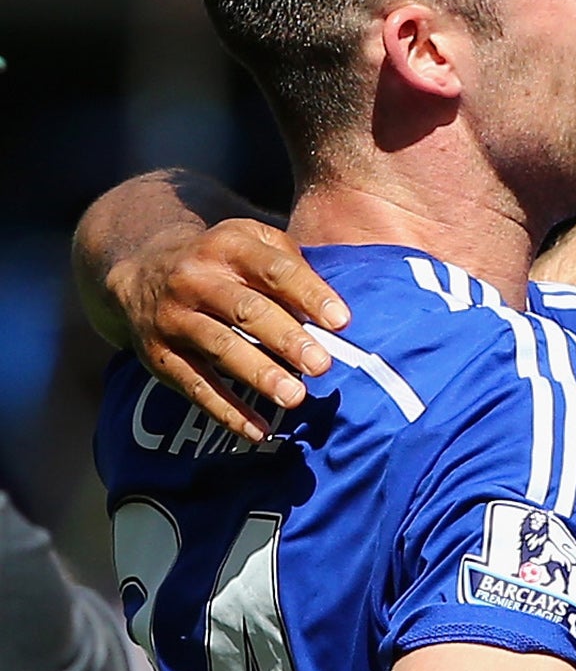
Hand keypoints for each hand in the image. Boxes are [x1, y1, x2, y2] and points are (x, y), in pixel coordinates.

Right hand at [109, 219, 347, 442]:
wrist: (140, 271)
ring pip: (221, 349)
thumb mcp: (250, 240)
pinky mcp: (160, 356)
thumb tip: (330, 313)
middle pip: (246, 311)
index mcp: (227, 246)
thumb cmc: (221, 261)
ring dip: (260, 375)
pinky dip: (228, 411)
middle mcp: (195, 280)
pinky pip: (197, 387)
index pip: (273, 269)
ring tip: (295, 397)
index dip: (308, 293)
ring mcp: (174, 319)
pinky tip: (259, 431)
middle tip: (321, 364)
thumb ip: (289, 264)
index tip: (341, 321)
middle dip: (286, 339)